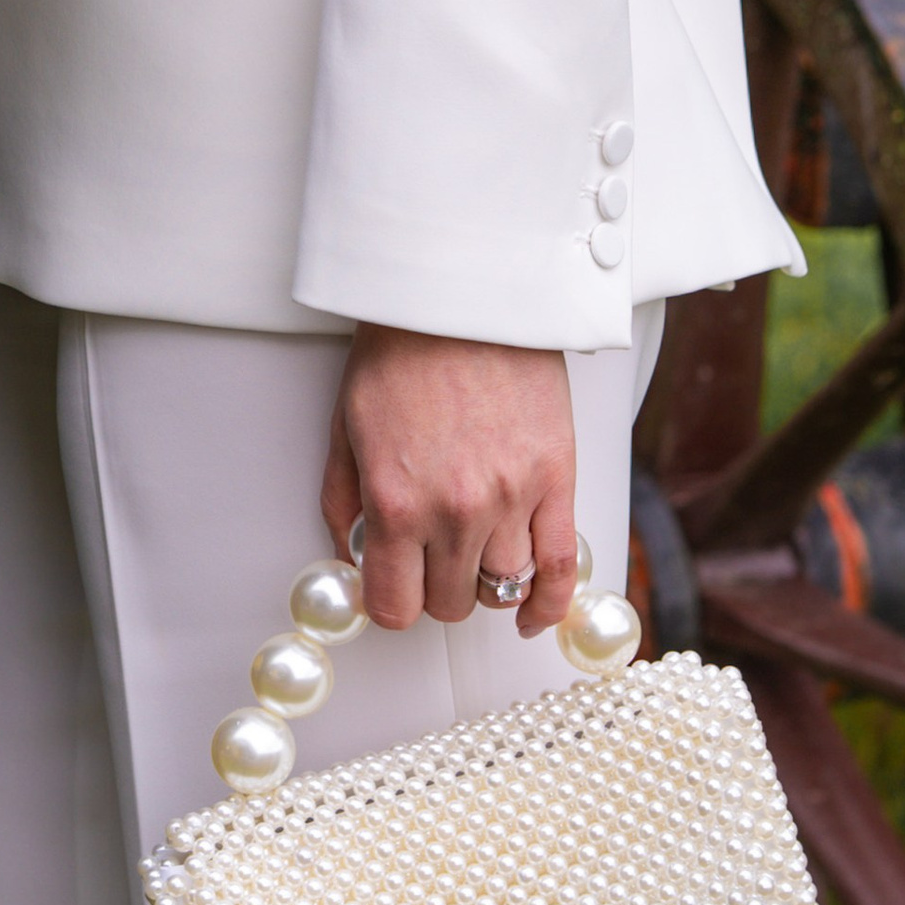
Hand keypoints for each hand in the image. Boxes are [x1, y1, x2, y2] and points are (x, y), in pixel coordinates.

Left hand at [321, 327, 578, 636]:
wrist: (457, 290)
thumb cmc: (400, 348)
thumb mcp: (345, 425)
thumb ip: (344, 502)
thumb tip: (354, 558)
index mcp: (396, 501)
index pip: (394, 606)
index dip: (390, 602)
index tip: (392, 587)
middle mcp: (455, 511)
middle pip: (450, 604)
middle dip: (434, 587)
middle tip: (429, 554)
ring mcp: (511, 499)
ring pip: (501, 588)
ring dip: (482, 581)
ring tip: (471, 551)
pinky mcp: (556, 480)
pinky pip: (560, 569)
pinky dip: (547, 603)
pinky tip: (530, 613)